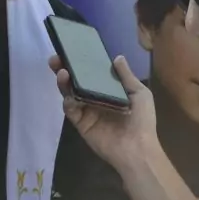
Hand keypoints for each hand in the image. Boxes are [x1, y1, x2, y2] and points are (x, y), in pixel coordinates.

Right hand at [49, 54, 156, 172]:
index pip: (92, 73)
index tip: (72, 50)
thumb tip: (117, 57)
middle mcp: (96, 99)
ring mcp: (87, 111)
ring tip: (61, 72)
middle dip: (65, 69)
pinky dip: (68, 102)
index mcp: (110, 90)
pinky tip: (68, 95)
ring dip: (64, 83)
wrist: (137, 148)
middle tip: (56, 59)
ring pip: (71, 93)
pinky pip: (71, 111)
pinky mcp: (81, 124)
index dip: (82, 63)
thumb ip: (126, 76)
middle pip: (77, 81)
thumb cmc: (142, 120)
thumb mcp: (139, 93)